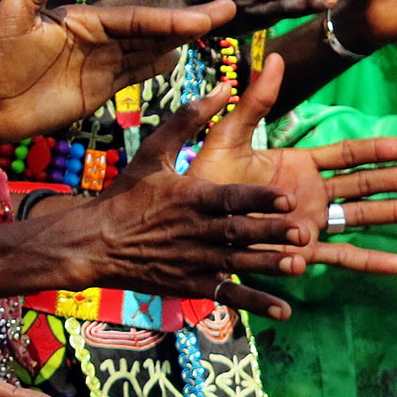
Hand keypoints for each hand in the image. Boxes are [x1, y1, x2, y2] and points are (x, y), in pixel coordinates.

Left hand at [0, 0, 233, 145]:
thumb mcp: (10, 17)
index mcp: (84, 20)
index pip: (136, 18)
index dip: (170, 18)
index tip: (205, 14)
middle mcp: (99, 39)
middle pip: (152, 30)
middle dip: (190, 21)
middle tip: (230, 8)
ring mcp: (102, 64)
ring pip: (150, 49)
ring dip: (181, 39)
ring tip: (219, 26)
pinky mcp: (100, 89)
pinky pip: (135, 74)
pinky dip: (158, 66)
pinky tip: (180, 59)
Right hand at [57, 94, 311, 316]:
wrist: (94, 241)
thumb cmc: (127, 193)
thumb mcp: (153, 151)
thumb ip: (190, 119)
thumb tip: (224, 86)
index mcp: (188, 195)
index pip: (227, 197)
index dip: (256, 197)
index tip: (285, 196)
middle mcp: (193, 229)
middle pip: (237, 231)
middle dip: (270, 232)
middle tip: (303, 231)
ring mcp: (193, 259)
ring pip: (237, 262)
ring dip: (268, 265)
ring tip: (299, 265)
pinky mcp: (190, 284)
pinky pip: (226, 295)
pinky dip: (254, 302)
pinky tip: (283, 310)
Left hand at [187, 55, 396, 272]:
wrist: (187, 219)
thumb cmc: (204, 177)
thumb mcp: (228, 136)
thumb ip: (254, 103)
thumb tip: (275, 60)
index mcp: (296, 165)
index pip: (346, 154)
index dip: (377, 150)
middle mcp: (309, 193)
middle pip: (365, 185)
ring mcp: (308, 221)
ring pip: (362, 217)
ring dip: (396, 215)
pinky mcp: (299, 250)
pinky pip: (339, 256)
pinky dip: (368, 260)